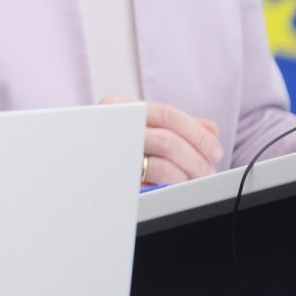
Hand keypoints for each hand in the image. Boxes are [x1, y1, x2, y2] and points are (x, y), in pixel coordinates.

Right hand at [102, 96, 223, 184]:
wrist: (80, 167)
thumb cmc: (120, 143)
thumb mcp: (146, 127)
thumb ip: (179, 125)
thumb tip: (211, 129)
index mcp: (120, 108)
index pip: (167, 115)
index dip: (197, 134)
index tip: (215, 150)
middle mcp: (112, 128)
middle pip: (167, 140)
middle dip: (196, 159)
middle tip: (208, 170)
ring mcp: (112, 155)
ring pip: (161, 165)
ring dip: (187, 176)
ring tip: (193, 180)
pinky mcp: (115, 180)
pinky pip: (151, 186)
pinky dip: (171, 187)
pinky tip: (175, 186)